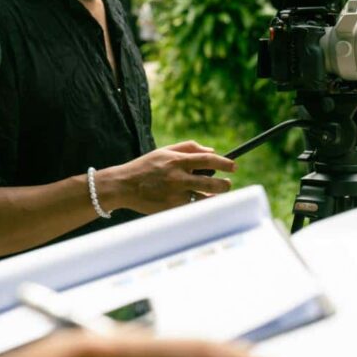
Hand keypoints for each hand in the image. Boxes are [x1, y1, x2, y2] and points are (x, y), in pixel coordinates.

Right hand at [104, 141, 234, 213]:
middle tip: (228, 184)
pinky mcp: (171, 208)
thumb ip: (188, 148)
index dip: (224, 163)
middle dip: (224, 185)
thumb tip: (212, 152)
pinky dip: (198, 204)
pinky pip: (191, 207)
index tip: (233, 166)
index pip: (208, 160)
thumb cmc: (146, 166)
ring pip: (203, 198)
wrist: (123, 185)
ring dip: (213, 196)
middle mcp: (178, 178)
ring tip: (215, 194)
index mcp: (177, 161)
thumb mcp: (164, 151)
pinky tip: (200, 201)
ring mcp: (175, 195)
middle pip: (211, 182)